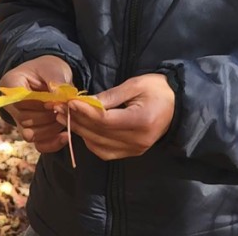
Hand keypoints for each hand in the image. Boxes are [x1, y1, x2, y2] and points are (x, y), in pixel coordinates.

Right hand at [0, 55, 72, 153]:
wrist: (52, 73)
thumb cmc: (50, 68)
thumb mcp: (53, 68)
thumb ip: (55, 81)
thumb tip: (58, 97)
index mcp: (10, 84)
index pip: (20, 102)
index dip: (39, 105)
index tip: (55, 102)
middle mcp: (10, 104)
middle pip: (24, 120)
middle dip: (47, 117)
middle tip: (64, 110)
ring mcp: (18, 119)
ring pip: (30, 134)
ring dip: (51, 129)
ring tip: (66, 118)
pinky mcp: (30, 130)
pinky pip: (37, 144)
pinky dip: (51, 143)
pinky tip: (65, 136)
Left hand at [56, 73, 174, 160]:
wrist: (178, 104)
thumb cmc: (158, 89)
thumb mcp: (135, 84)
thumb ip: (111, 95)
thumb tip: (86, 101)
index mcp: (140, 120)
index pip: (105, 120)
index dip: (84, 112)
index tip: (68, 102)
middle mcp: (137, 140)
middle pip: (99, 134)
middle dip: (76, 121)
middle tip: (58, 108)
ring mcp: (135, 150)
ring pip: (99, 146)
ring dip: (80, 132)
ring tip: (65, 117)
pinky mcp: (132, 153)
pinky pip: (105, 152)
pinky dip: (91, 142)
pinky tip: (82, 129)